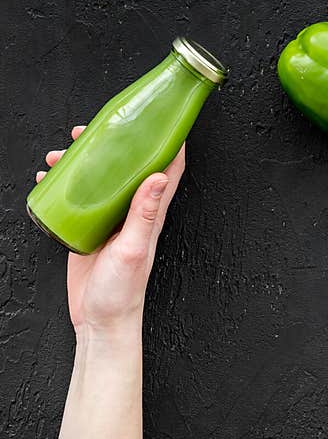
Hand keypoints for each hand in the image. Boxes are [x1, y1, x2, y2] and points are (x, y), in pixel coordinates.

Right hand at [37, 126, 184, 338]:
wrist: (100, 321)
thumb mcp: (133, 249)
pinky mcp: (89, 230)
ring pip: (99, 180)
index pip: (167, 171)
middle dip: (113, 143)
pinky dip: (64, 183)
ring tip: (60, 154)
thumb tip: (159, 175)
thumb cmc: (122, 292)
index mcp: (150, 215)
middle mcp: (133, 214)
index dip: (168, 143)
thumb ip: (145, 214)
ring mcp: (111, 221)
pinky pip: (78, 199)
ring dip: (82, 162)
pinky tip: (49, 179)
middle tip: (89, 128)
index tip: (161, 117)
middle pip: (127, 168)